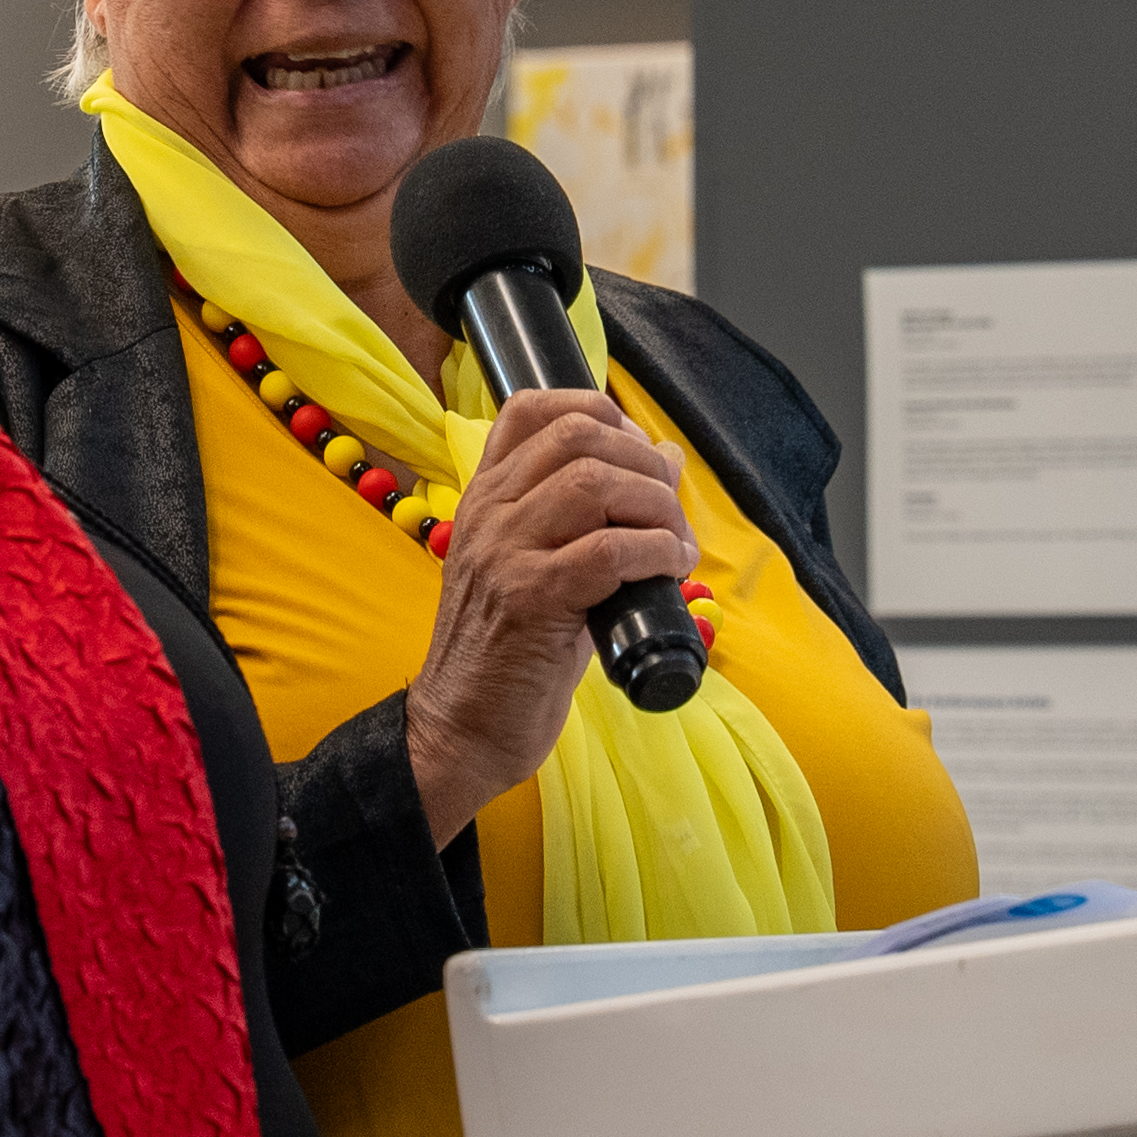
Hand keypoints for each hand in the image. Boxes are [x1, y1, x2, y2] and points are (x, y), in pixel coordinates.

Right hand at [405, 389, 696, 841]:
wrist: (462, 728)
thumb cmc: (512, 652)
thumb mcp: (542, 567)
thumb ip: (594, 515)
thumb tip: (665, 459)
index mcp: (485, 496)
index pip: (531, 408)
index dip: (599, 412)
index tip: (637, 454)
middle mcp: (488, 512)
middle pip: (577, 436)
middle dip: (643, 464)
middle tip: (668, 511)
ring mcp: (504, 552)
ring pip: (594, 484)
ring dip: (656, 507)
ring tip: (674, 546)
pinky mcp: (529, 599)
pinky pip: (608, 550)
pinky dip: (655, 553)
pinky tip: (669, 571)